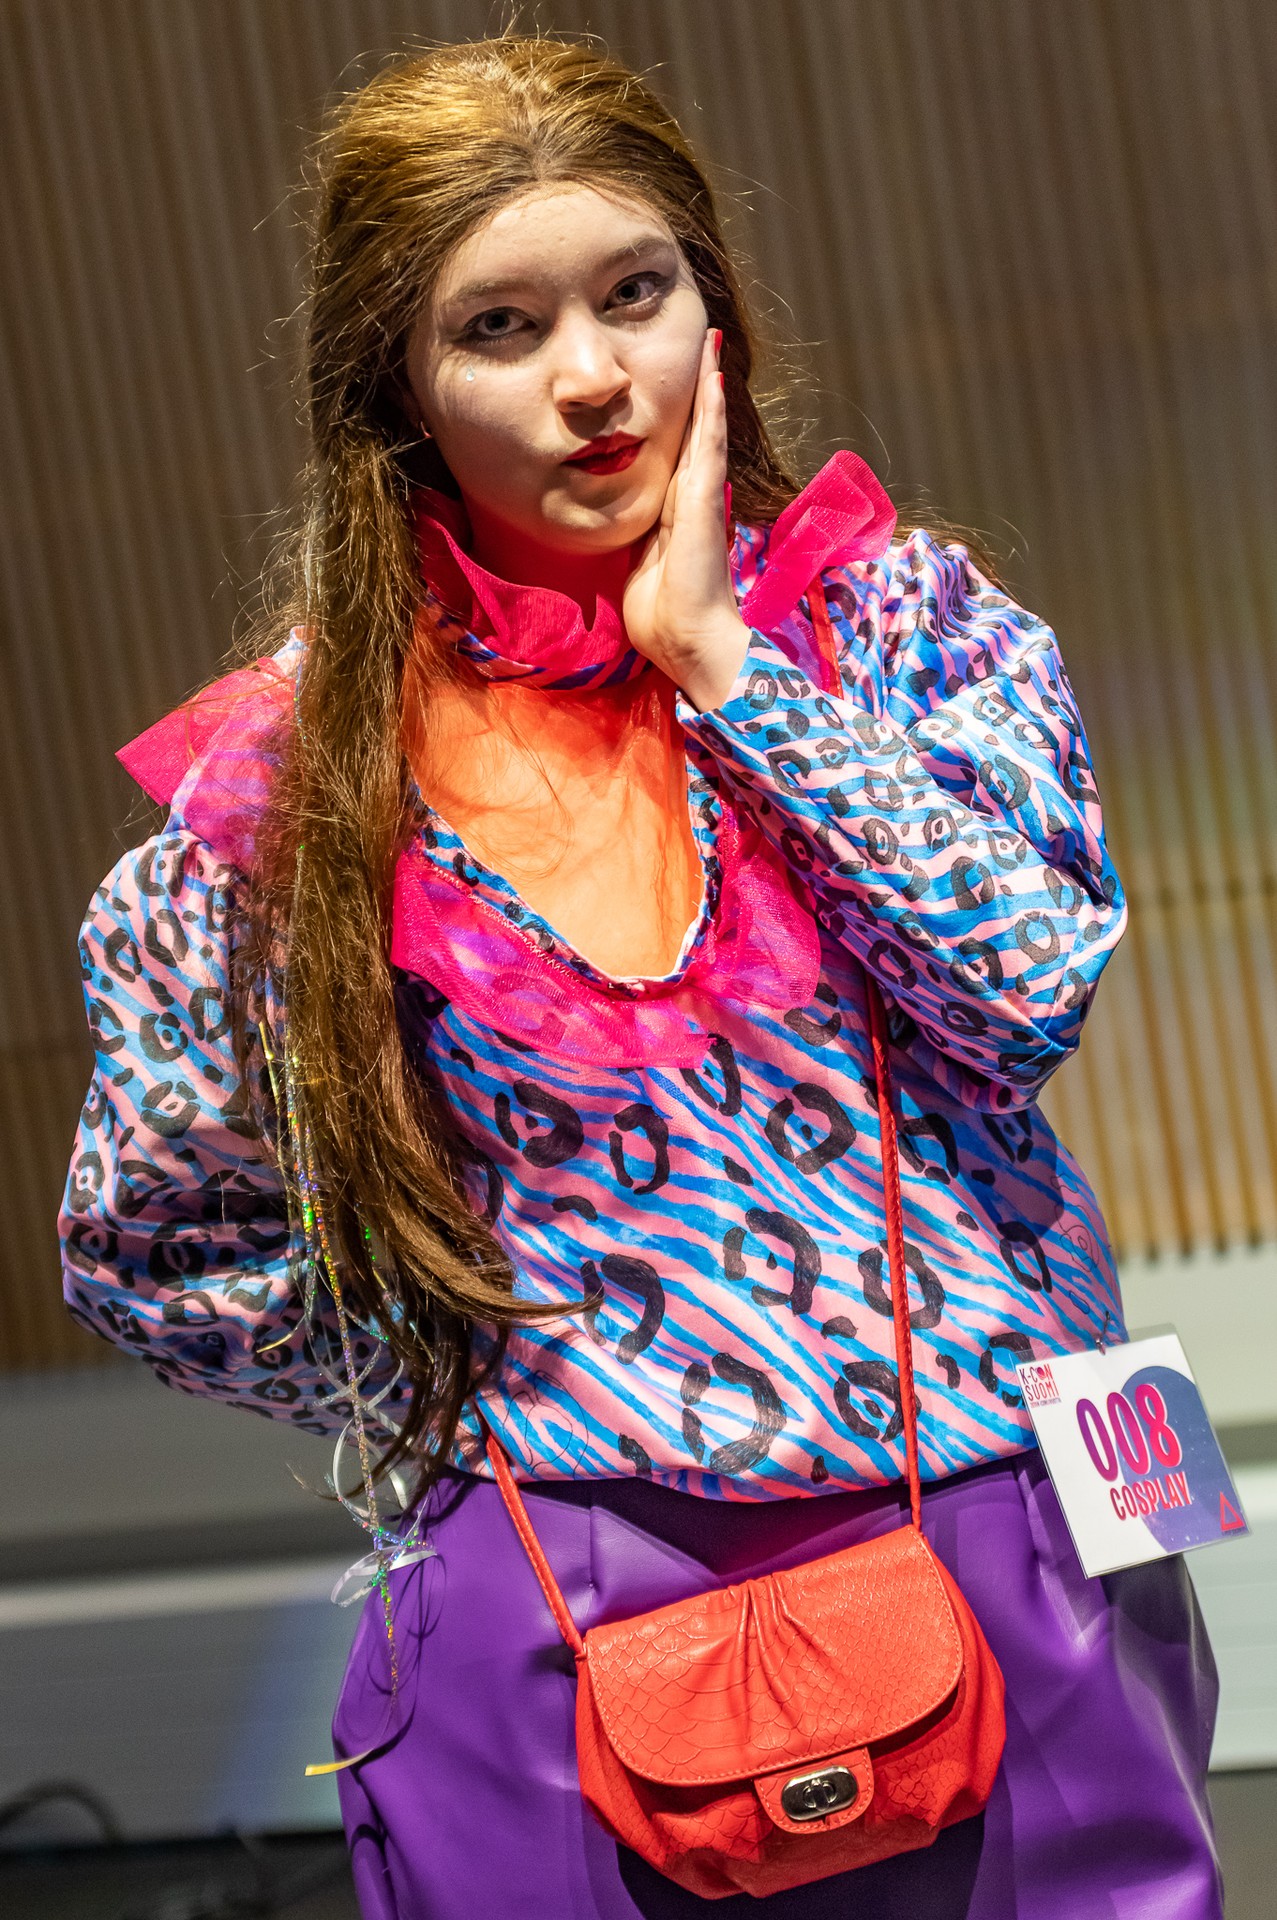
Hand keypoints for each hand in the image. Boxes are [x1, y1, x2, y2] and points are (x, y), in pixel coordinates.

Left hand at [623, 328, 750, 712]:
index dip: (681, 422)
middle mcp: (691, 500)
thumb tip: (622, 531)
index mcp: (674, 514)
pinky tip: (713, 380)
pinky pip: (706, 449)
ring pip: (705, 431)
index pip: (677, 457)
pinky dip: (711, 414)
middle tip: (705, 347)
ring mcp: (701, 499)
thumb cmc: (662, 618)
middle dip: (700, 391)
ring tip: (712, 345)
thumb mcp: (637, 569)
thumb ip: (636, 543)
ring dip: (709, 387)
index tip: (681, 388)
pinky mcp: (703, 503)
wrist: (689, 642)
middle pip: (695, 434)